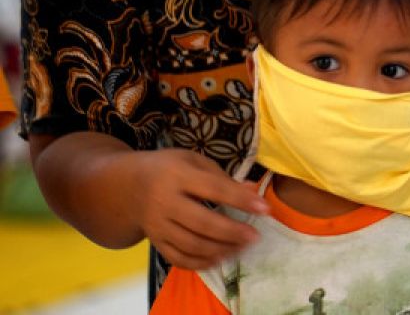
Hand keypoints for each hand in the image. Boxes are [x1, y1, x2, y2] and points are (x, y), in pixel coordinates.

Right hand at [123, 149, 268, 269]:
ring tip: (242, 247)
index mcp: (178, 176)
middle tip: (255, 236)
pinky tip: (220, 258)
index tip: (265, 208)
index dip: (241, 200)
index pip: (214, 189)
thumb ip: (223, 177)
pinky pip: (178, 258)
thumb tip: (253, 189)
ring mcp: (158, 225)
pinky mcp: (155, 242)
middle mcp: (165, 202)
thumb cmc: (169, 169)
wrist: (128, 187)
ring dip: (220, 249)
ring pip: (191, 244)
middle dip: (232, 232)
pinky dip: (201, 263)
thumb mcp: (194, 161)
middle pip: (202, 223)